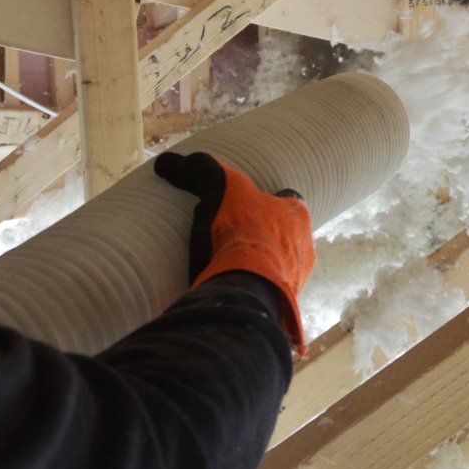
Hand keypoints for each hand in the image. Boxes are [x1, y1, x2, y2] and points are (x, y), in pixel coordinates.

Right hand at [154, 151, 313, 354]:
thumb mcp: (219, 187)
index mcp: (297, 216)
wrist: (248, 289)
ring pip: (276, 266)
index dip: (264, 202)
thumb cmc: (241, 231)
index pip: (286, 201)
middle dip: (261, 235)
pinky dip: (250, 290)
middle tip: (230, 237)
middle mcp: (304, 248)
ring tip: (226, 266)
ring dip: (257, 265)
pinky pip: (265, 294)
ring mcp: (295, 281)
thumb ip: (198, 170)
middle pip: (282, 235)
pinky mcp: (281, 307)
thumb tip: (164, 162)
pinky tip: (229, 289)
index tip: (242, 206)